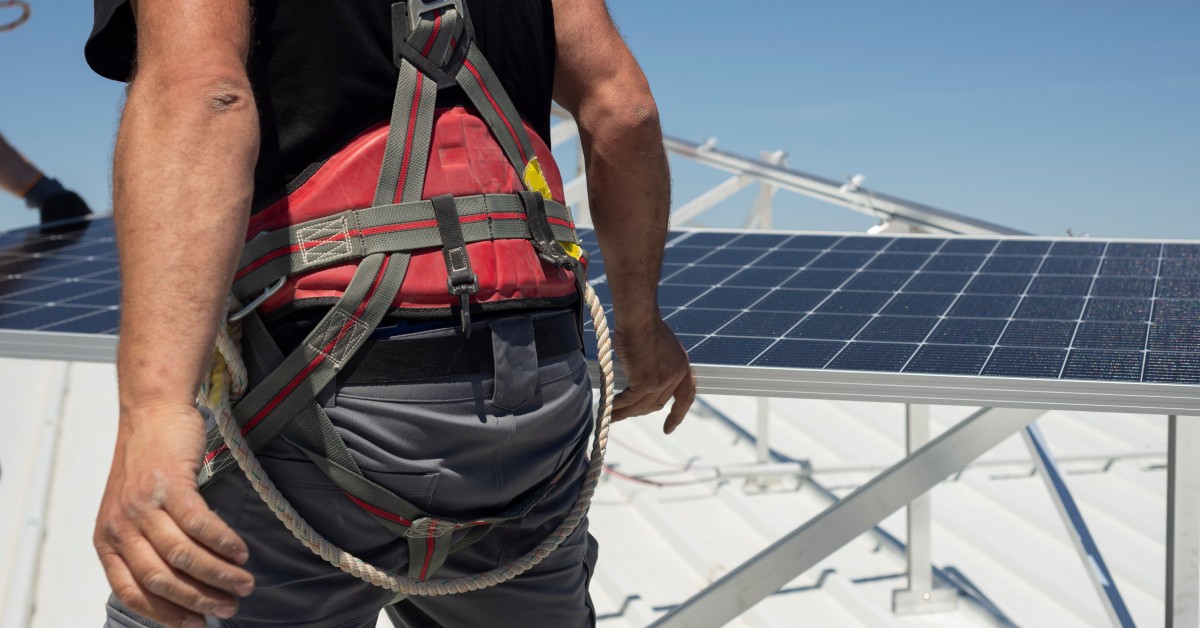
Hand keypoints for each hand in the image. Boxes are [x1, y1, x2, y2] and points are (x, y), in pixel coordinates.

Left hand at [94, 404, 253, 626]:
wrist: (152, 413)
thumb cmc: (149, 463)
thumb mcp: (133, 511)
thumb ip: (147, 546)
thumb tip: (184, 587)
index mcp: (107, 539)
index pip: (133, 592)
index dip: (167, 614)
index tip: (196, 624)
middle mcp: (120, 525)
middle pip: (161, 578)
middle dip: (200, 598)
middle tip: (230, 605)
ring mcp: (144, 504)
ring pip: (183, 554)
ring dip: (219, 573)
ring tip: (244, 581)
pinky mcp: (171, 483)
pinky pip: (200, 523)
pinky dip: (223, 542)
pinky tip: (240, 551)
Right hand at [611, 317, 695, 432]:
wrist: (638, 317)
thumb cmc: (643, 324)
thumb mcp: (658, 347)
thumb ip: (656, 365)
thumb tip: (638, 381)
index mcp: (683, 366)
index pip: (686, 396)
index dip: (678, 414)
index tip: (669, 428)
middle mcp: (676, 375)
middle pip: (658, 403)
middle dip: (640, 412)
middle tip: (624, 415)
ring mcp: (662, 380)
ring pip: (642, 405)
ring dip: (626, 412)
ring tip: (613, 416)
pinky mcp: (646, 382)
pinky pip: (629, 400)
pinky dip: (618, 405)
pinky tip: (608, 407)